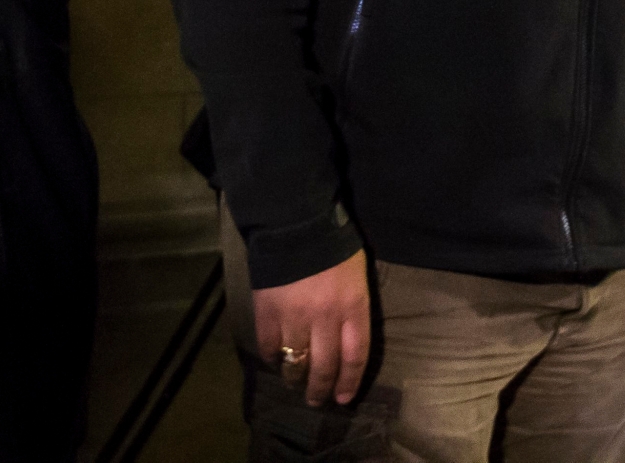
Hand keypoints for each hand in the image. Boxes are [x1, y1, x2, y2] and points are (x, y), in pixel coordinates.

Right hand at [253, 249, 370, 406]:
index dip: (350, 382)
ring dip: (296, 379)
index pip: (356, 356)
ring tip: (295, 385)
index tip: (344, 398)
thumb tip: (347, 343)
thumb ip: (354, 309)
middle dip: (321, 390)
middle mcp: (326, 318)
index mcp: (353, 307)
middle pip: (325, 367)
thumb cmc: (334, 247)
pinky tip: (275, 361)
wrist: (296, 222)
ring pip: (296, 363)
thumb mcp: (356, 278)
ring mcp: (294, 317)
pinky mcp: (267, 313)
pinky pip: (270, 347)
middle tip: (317, 401)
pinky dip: (272, 358)